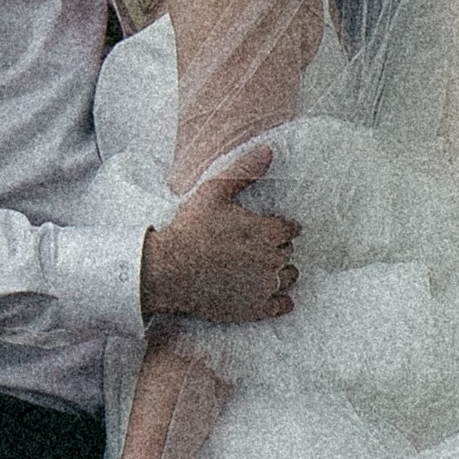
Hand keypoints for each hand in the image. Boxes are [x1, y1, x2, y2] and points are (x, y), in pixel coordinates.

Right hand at [143, 149, 298, 324]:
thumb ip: (244, 170)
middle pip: (289, 252)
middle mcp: (273, 260)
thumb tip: (268, 150)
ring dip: (280, 272)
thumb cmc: (190, 230)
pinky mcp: (256, 309)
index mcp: (268, 232)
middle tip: (258, 247)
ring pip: (289, 277)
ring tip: (262, 269)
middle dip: (277, 248)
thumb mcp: (214, 191)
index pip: (289, 228)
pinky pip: (282, 305)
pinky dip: (280, 300)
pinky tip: (269, 294)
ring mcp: (265, 287)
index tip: (268, 228)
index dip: (279, 226)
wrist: (169, 271)